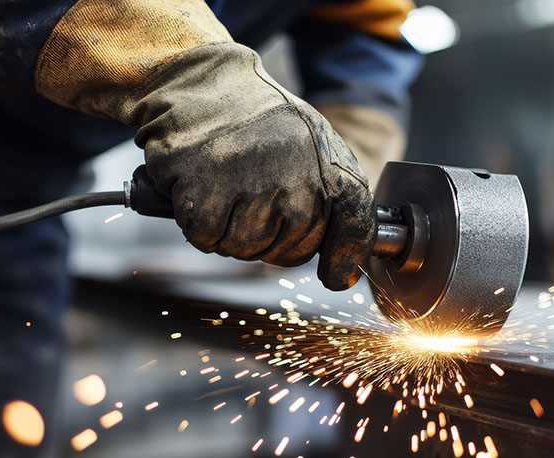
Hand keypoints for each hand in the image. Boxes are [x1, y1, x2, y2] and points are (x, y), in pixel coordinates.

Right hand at [128, 43, 374, 289]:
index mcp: (332, 172)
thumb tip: (341, 271)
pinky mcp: (206, 198)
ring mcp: (252, 194)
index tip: (334, 277)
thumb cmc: (261, 121)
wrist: (207, 85)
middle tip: (254, 197)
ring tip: (228, 187)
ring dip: (230, 230)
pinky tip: (204, 189)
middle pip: (287, 254)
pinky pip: (207, 239)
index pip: (354, 232)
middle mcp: (298, 187)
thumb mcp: (316, 147)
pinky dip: (199, 223)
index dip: (344, 261)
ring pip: (243, 250)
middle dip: (268, 237)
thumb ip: (334, 197)